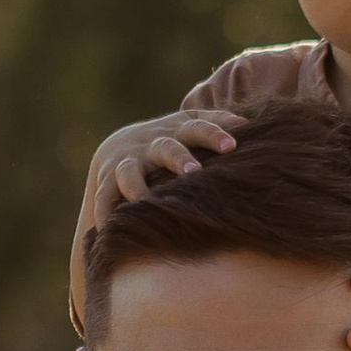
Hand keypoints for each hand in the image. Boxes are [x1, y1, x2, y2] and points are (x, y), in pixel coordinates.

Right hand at [84, 101, 247, 227]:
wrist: (118, 147)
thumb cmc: (168, 140)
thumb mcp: (187, 125)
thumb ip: (214, 122)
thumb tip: (246, 122)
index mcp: (176, 131)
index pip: (197, 128)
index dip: (213, 135)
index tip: (231, 146)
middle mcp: (150, 145)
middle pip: (165, 148)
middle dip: (178, 158)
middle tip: (193, 171)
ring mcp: (127, 161)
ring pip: (129, 172)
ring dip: (136, 186)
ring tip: (142, 201)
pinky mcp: (106, 180)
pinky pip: (104, 196)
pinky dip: (104, 211)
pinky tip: (107, 228)